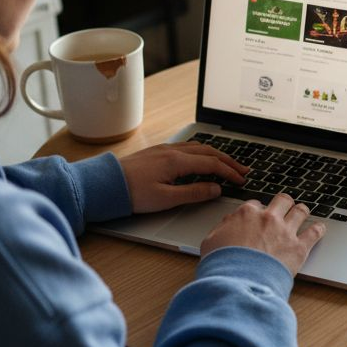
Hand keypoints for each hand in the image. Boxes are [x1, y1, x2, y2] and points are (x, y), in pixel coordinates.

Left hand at [118, 142, 249, 213]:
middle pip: (208, 152)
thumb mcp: (166, 199)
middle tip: (242, 170)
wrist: (104, 184)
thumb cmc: (131, 194)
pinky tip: (200, 158)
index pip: (212, 164)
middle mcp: (172, 151)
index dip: (229, 172)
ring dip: (215, 155)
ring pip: (198, 147)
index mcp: (177, 161)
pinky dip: (201, 152)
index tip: (241, 180)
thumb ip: (194, 193)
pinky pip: (186, 147)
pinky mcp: (156, 152)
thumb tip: (216, 189)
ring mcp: (164, 150)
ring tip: (226, 163)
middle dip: (228, 161)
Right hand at [196, 193, 325, 276]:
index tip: (259, 217)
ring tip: (302, 213)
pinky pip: (315, 232)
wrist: (238, 283)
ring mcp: (286, 231)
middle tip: (283, 209)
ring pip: (300, 211)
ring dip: (301, 212)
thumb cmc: (222, 265)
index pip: (256, 205)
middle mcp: (268, 218)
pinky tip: (319, 229)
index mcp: (247, 214)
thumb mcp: (211, 241)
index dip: (258, 211)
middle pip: (282, 201)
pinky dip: (318, 229)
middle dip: (283, 204)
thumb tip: (229, 223)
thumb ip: (222, 228)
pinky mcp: (299, 247)